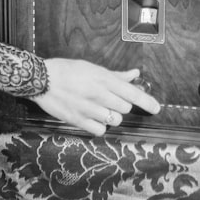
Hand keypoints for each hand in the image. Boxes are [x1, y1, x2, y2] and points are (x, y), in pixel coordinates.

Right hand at [30, 58, 161, 135]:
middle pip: (125, 108)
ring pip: (114, 120)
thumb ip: (116, 75)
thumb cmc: (68, 70)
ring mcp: (89, 109)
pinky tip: (92, 118)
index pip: (132, 93)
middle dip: (121, 106)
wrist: (42, 79)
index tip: (156, 108)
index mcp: (104, 79)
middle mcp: (99, 95)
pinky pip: (100, 130)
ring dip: (111, 116)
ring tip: (99, 108)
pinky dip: (99, 127)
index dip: (147, 102)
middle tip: (109, 100)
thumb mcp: (93, 68)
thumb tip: (135, 74)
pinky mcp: (78, 121)